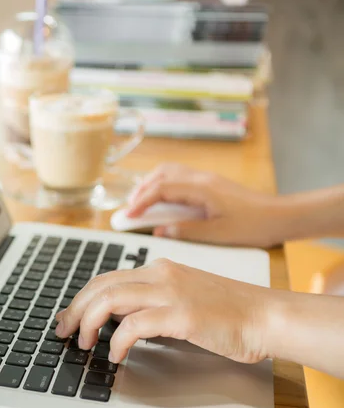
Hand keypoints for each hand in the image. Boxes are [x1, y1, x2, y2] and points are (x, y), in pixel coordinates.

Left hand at [55, 258, 275, 364]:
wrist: (264, 316)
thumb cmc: (227, 312)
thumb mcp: (182, 297)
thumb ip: (152, 301)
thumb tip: (120, 319)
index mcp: (159, 269)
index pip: (107, 278)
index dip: (82, 298)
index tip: (69, 316)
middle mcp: (160, 274)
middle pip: (101, 286)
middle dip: (76, 309)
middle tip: (64, 331)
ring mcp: (170, 292)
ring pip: (111, 299)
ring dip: (89, 323)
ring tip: (84, 343)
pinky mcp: (181, 314)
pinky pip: (134, 325)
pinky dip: (117, 341)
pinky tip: (115, 354)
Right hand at [126, 163, 284, 246]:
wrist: (279, 216)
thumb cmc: (253, 226)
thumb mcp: (217, 235)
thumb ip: (185, 231)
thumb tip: (159, 230)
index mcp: (201, 189)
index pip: (161, 190)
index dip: (141, 202)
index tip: (127, 216)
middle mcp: (201, 178)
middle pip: (160, 175)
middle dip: (140, 191)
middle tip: (129, 210)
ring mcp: (205, 178)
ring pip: (168, 172)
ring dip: (150, 185)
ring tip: (140, 203)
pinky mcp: (209, 183)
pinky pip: (178, 177)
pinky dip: (162, 185)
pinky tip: (160, 200)